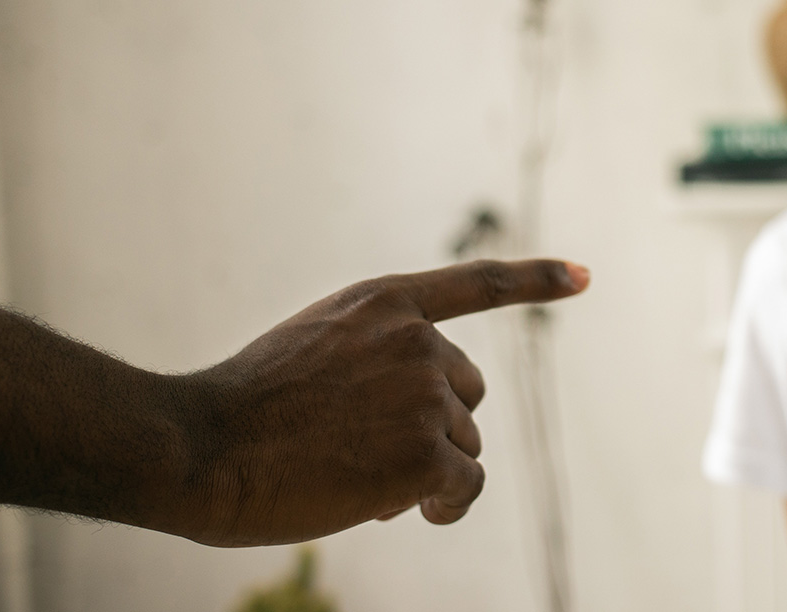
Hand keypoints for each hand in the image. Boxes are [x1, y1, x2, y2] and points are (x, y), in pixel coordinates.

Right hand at [171, 258, 589, 546]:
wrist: (201, 446)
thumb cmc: (242, 408)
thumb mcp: (313, 348)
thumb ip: (375, 358)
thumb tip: (437, 428)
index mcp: (383, 301)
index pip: (477, 283)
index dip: (537, 279)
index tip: (585, 274)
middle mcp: (414, 338)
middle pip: (466, 394)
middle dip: (432, 427)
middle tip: (365, 451)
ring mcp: (422, 394)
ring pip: (463, 445)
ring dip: (427, 471)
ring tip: (358, 479)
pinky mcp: (424, 453)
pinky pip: (463, 487)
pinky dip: (445, 507)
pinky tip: (405, 511)